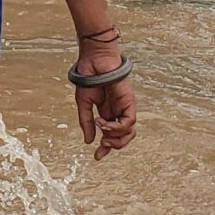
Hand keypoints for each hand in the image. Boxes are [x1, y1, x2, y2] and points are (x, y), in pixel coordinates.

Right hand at [73, 36, 136, 158]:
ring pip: (129, 132)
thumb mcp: (84, 104)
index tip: (97, 156)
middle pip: (123, 137)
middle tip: (102, 146)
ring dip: (117, 139)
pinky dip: (116, 127)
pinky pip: (128, 122)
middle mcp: (118, 111)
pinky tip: (103, 122)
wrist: (94, 59)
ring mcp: (124, 107)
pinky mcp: (129, 102)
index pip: (110, 135)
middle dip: (114, 146)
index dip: (106, 147)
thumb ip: (86, 122)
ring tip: (104, 136)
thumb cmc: (89, 76)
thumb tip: (89, 141)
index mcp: (107, 112)